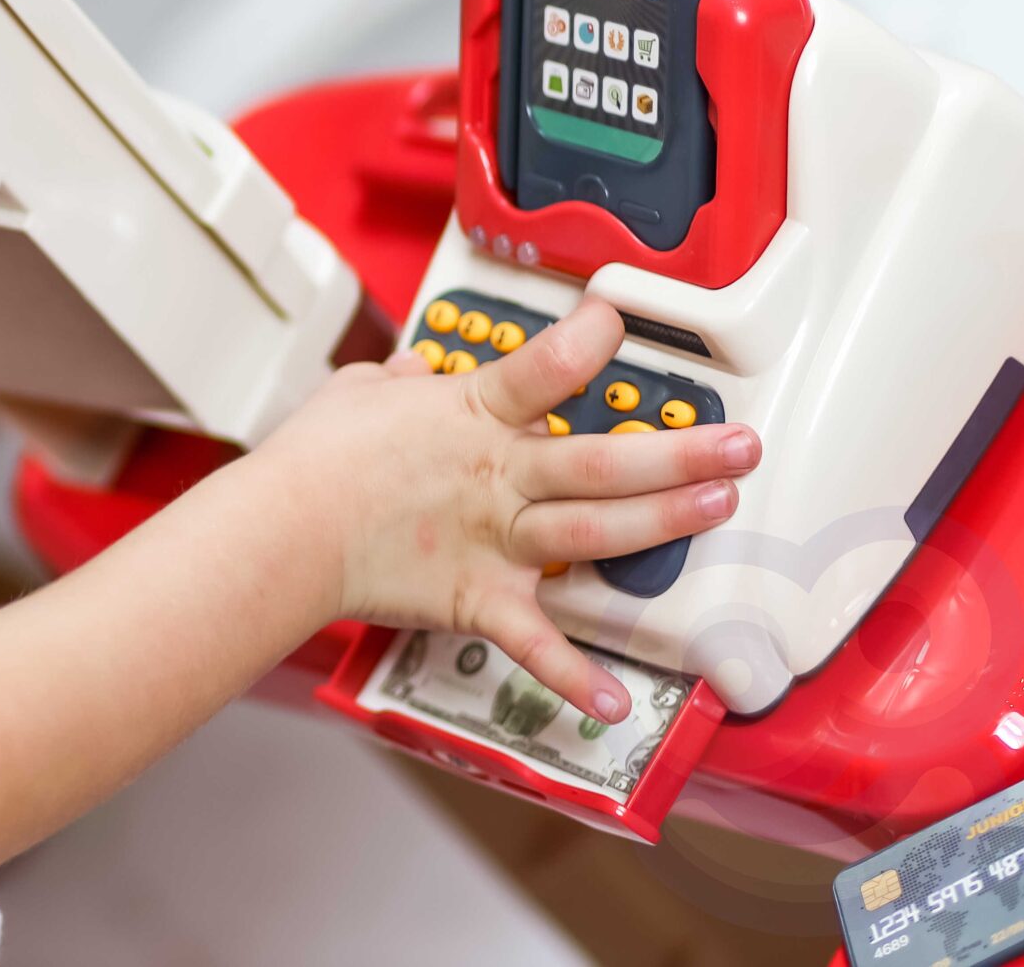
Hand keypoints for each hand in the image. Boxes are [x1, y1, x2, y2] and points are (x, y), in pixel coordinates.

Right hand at [258, 299, 758, 722]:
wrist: (282, 527)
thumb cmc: (313, 458)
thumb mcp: (357, 393)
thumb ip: (395, 382)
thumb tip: (407, 373)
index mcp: (469, 413)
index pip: (543, 368)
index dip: (587, 342)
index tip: (619, 324)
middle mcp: (496, 475)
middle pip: (599, 461)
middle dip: (679, 452)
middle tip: (741, 445)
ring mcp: (493, 541)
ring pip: (594, 532)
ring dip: (663, 523)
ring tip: (720, 508)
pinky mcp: (477, 600)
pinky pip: (535, 643)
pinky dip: (575, 676)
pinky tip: (621, 700)